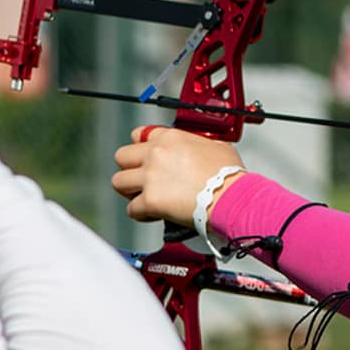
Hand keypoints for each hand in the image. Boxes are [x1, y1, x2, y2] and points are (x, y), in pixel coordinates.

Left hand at [112, 127, 241, 225]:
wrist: (231, 197)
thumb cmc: (229, 176)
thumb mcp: (218, 147)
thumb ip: (200, 145)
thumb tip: (202, 151)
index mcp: (171, 138)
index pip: (139, 134)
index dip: (140, 148)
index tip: (143, 157)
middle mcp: (157, 153)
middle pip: (122, 157)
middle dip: (129, 169)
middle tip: (141, 180)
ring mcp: (151, 176)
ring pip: (118, 182)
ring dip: (130, 192)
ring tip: (143, 198)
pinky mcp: (150, 200)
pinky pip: (132, 209)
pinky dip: (141, 214)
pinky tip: (154, 214)